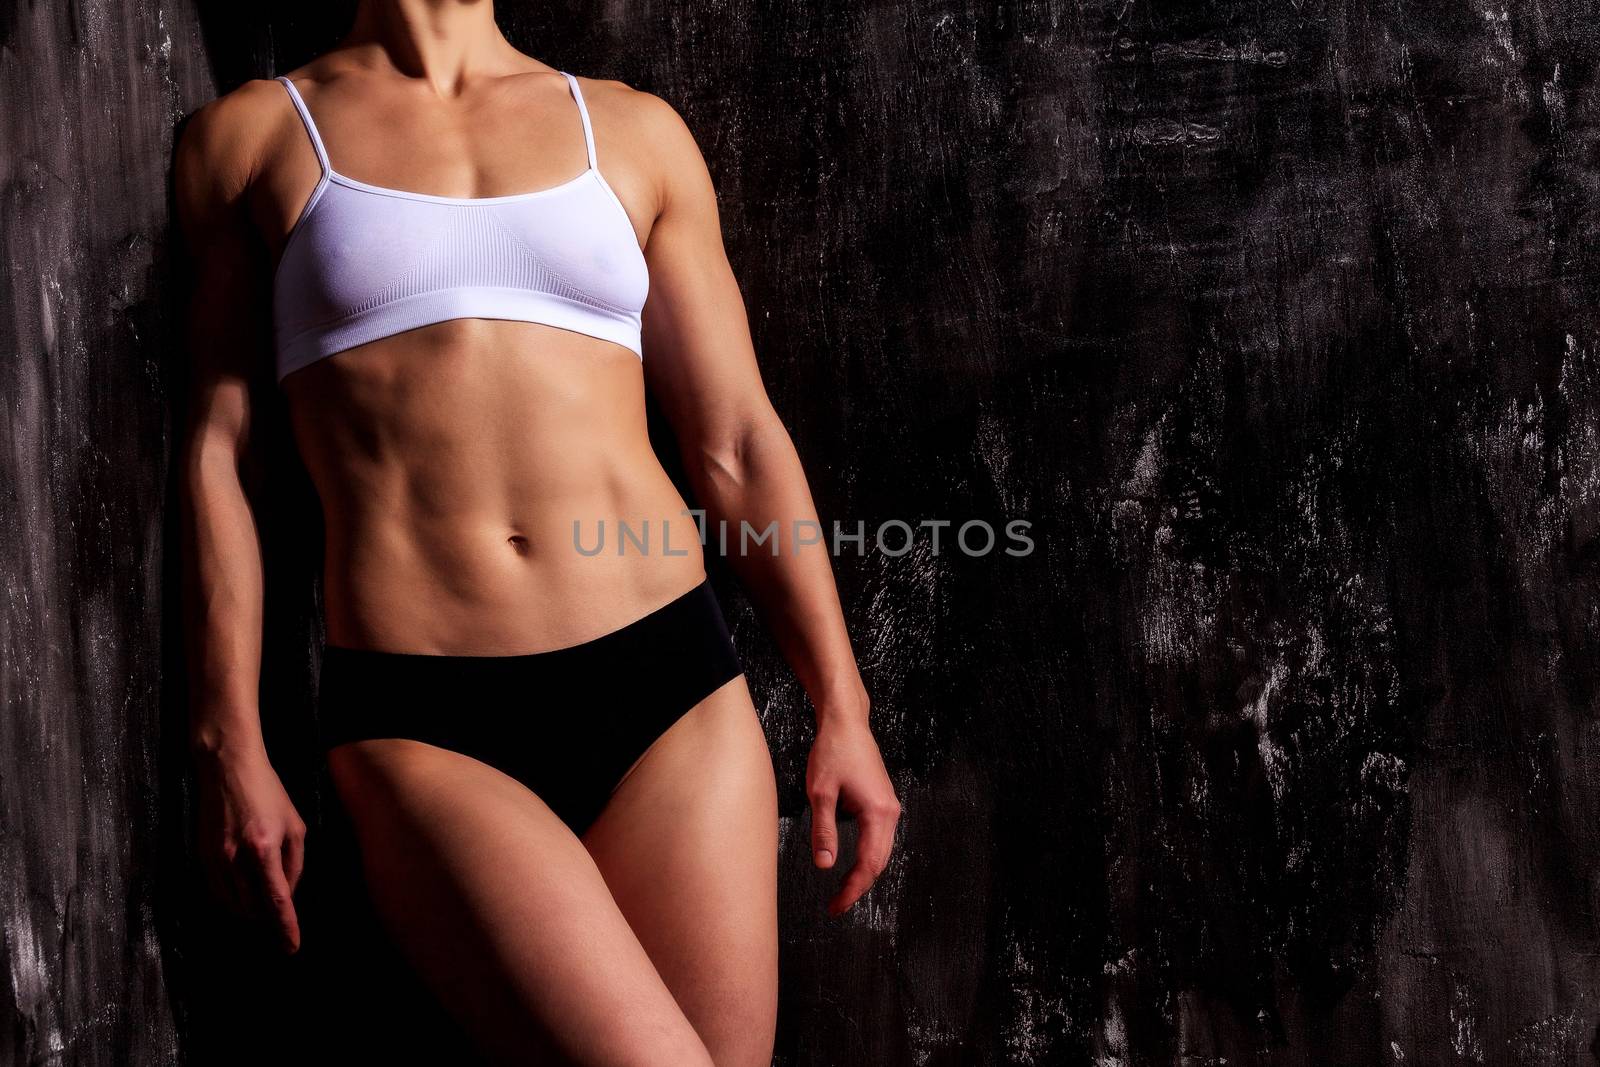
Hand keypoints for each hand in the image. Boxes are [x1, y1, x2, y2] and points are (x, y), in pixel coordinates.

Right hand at [194, 740, 307, 952]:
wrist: (226, 768)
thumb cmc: (268, 792)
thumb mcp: (295, 825)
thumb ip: (295, 864)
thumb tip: (288, 896)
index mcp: (263, 849)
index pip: (276, 901)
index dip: (284, 928)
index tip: (291, 948)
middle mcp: (235, 859)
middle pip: (252, 909)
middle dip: (269, 921)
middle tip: (283, 926)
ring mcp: (213, 859)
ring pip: (232, 905)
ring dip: (250, 914)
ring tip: (266, 913)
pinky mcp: (200, 857)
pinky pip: (216, 893)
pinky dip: (232, 902)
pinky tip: (245, 898)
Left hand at [805, 711, 900, 914]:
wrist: (846, 723)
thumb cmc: (833, 751)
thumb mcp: (820, 793)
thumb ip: (823, 831)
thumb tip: (825, 865)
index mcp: (878, 813)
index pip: (868, 864)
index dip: (852, 889)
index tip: (835, 907)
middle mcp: (890, 812)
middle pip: (879, 862)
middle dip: (858, 887)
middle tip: (836, 906)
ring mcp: (889, 807)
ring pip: (881, 852)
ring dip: (864, 873)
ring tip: (842, 892)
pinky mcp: (883, 802)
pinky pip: (879, 839)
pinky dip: (868, 857)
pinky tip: (852, 864)